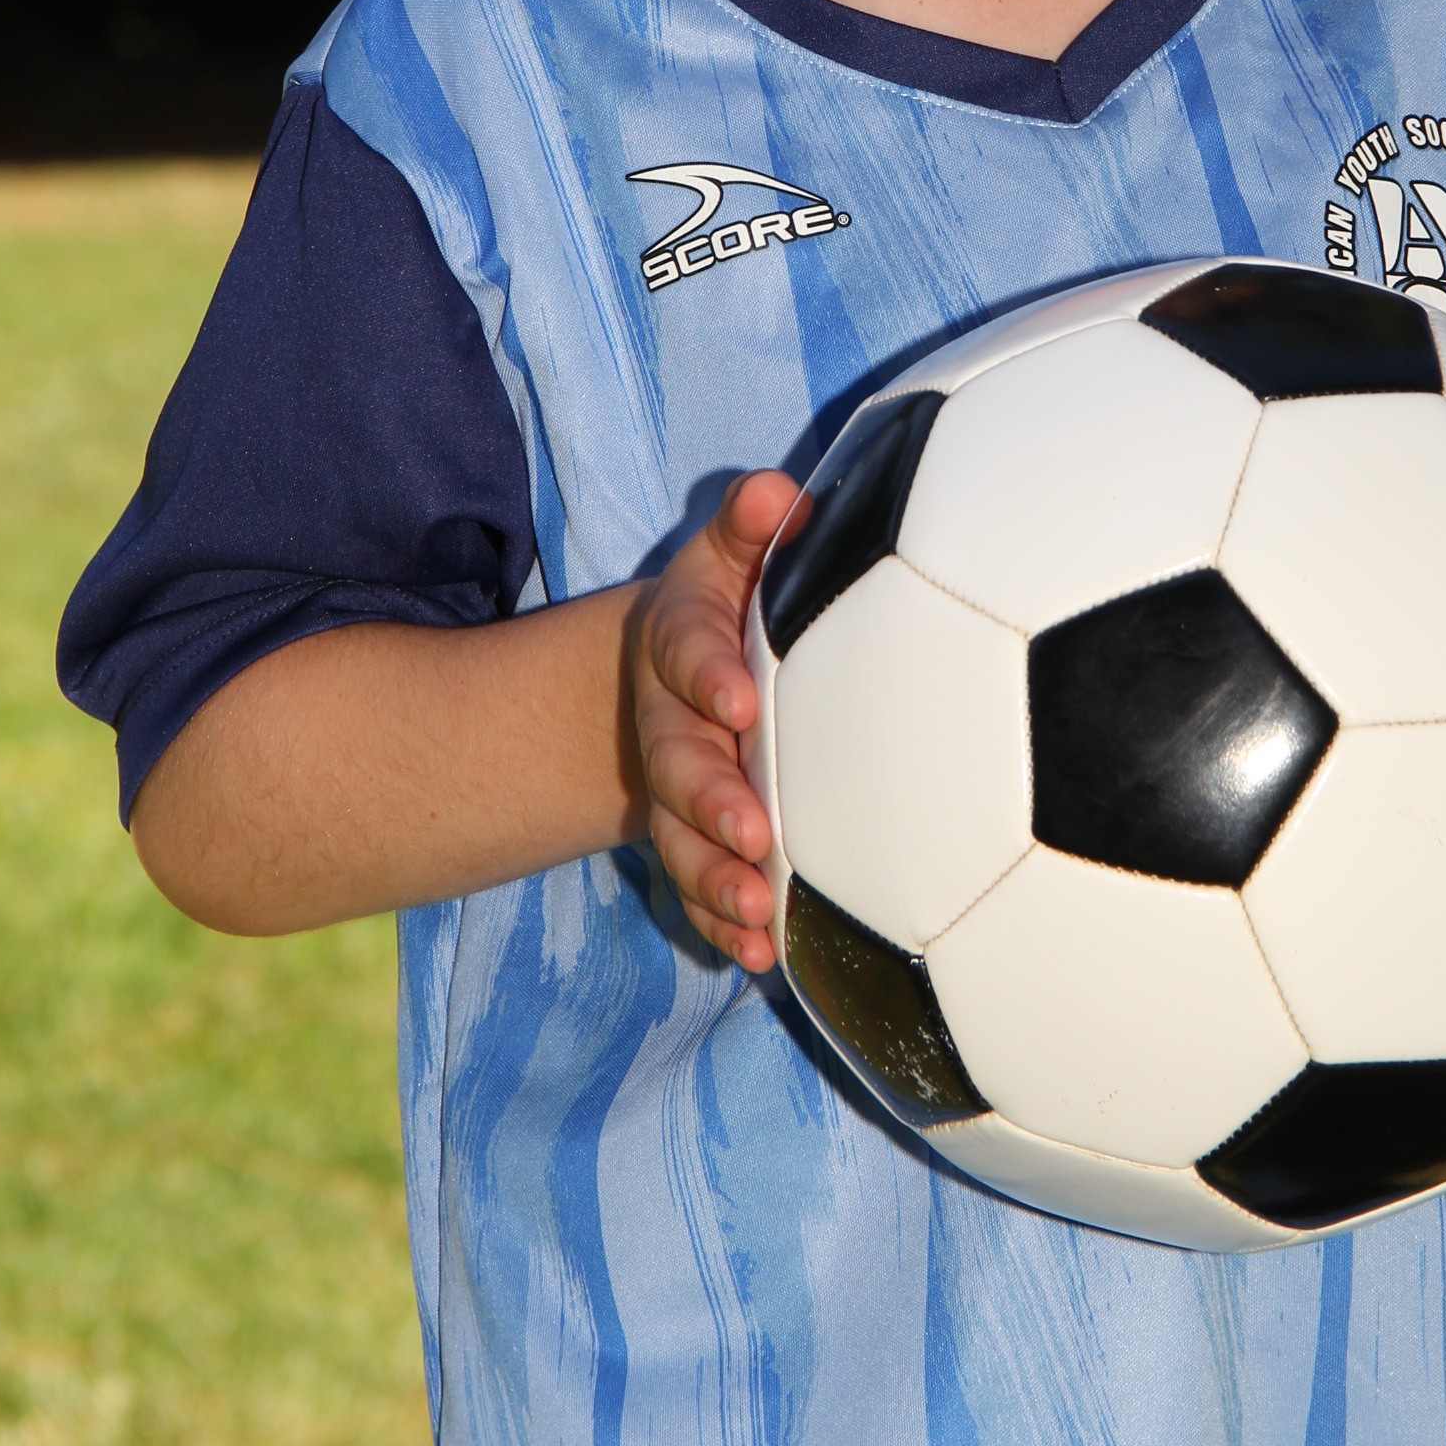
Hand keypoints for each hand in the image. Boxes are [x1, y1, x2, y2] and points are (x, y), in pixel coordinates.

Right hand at [629, 468, 800, 969]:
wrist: (678, 672)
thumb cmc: (733, 605)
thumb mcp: (732, 556)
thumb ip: (749, 525)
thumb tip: (774, 492)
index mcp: (683, 644)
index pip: (690, 655)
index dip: (710, 676)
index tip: (741, 701)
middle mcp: (670, 724)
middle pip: (679, 765)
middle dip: (711, 801)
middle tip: (753, 833)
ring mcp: (676, 791)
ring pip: (684, 841)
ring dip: (716, 878)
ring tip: (757, 911)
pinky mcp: (694, 842)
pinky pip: (699, 888)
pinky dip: (721, 922)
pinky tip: (754, 954)